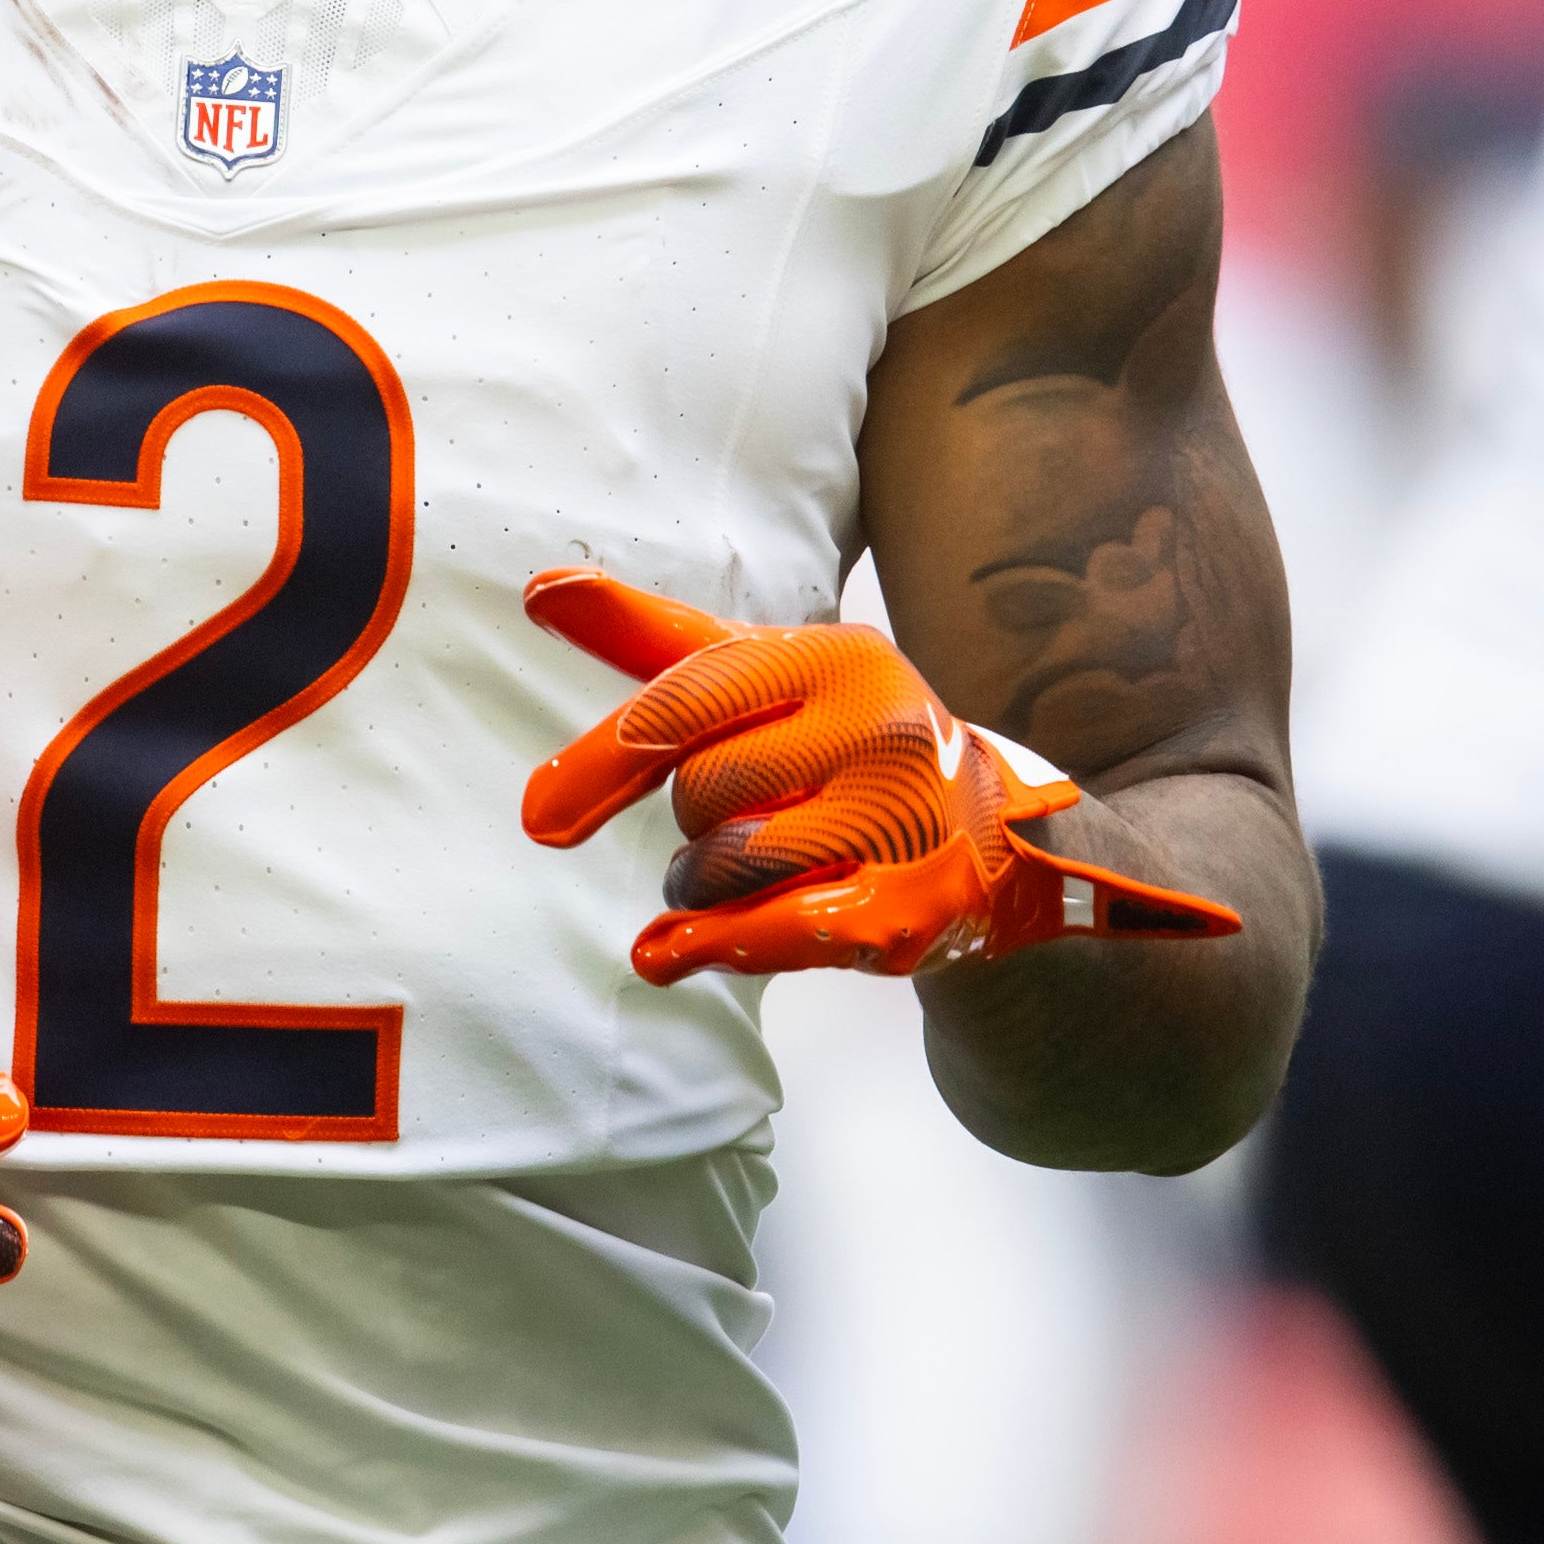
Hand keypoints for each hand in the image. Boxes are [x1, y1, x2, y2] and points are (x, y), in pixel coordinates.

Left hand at [519, 568, 1245, 983]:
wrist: (1007, 842)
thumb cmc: (848, 744)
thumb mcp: (768, 675)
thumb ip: (655, 637)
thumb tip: (539, 586)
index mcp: (837, 655)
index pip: (684, 703)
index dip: (602, 761)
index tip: (536, 815)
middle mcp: (879, 727)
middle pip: (698, 794)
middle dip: (686, 825)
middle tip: (719, 832)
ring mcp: (902, 820)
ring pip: (724, 867)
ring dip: (701, 889)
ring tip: (748, 876)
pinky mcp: (910, 909)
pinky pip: (775, 930)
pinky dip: (710, 948)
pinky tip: (663, 957)